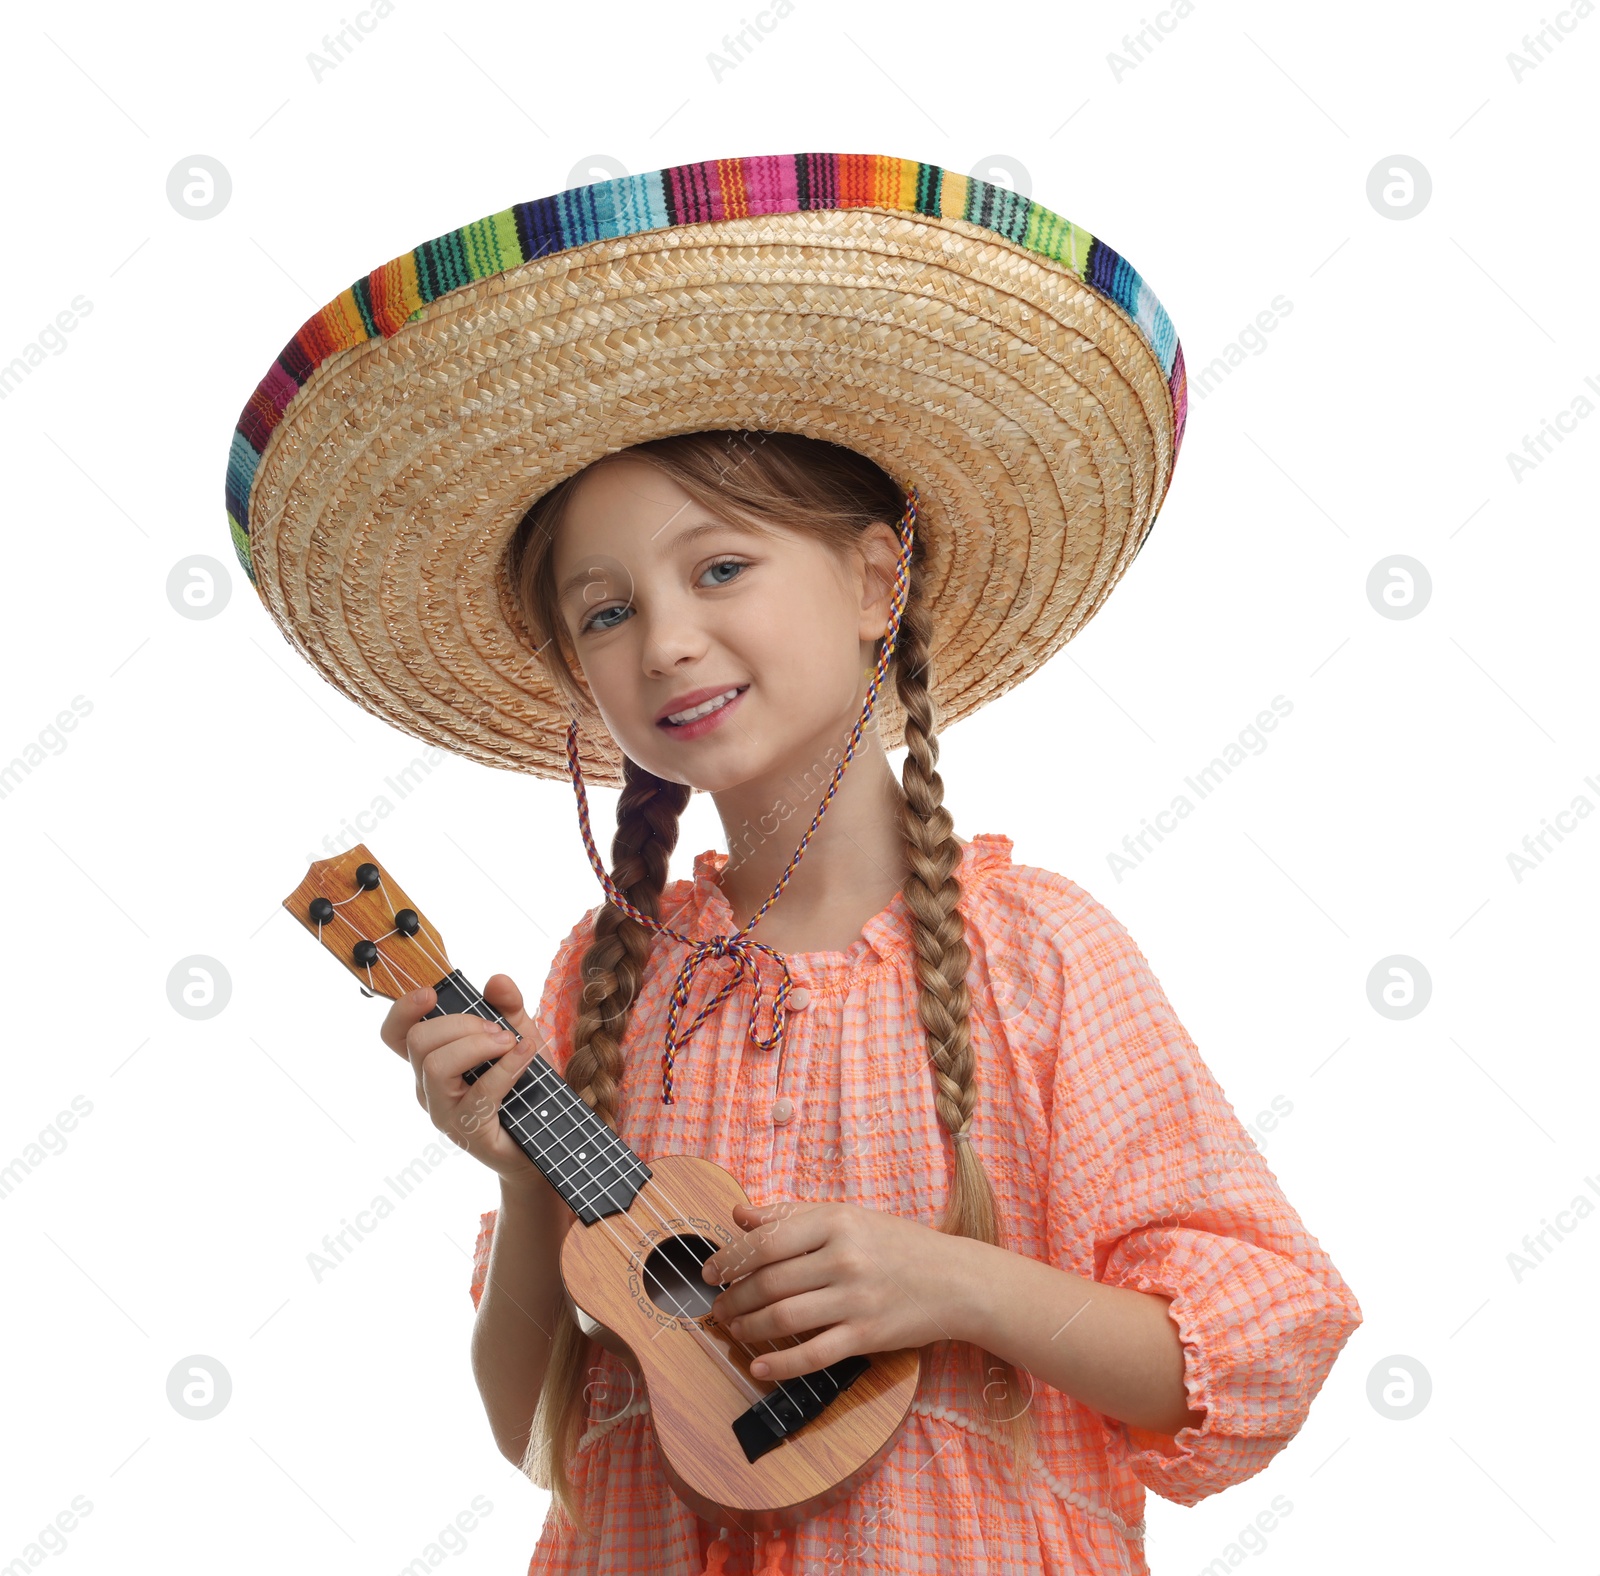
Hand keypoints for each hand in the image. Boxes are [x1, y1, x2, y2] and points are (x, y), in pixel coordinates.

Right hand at [379, 973, 546, 1187]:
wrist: (546, 1135)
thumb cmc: (524, 1084)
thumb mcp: (518, 1034)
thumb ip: (508, 1006)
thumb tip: (496, 981)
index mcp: (432, 1060)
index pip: (396, 1034)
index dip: (403, 1010)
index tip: (431, 994)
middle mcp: (428, 1086)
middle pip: (418, 1041)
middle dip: (460, 1023)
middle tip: (499, 1030)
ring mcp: (444, 1111)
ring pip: (436, 1065)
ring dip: (477, 1044)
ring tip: (510, 1043)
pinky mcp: (468, 1130)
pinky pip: (478, 1092)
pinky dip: (506, 1068)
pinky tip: (526, 1055)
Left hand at [699, 1200, 965, 1380]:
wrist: (957, 1280)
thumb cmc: (897, 1244)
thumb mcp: (848, 1216)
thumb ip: (792, 1214)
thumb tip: (740, 1215)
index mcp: (837, 1222)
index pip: (767, 1240)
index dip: (730, 1258)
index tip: (710, 1271)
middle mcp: (844, 1258)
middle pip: (769, 1282)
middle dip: (734, 1297)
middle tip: (718, 1306)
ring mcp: (855, 1299)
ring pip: (783, 1318)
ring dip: (748, 1328)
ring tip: (733, 1329)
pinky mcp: (866, 1336)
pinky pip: (813, 1355)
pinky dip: (780, 1365)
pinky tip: (759, 1367)